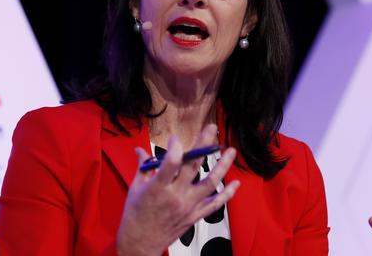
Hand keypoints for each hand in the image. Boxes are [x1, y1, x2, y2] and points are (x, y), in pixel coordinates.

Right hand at [116, 124, 239, 255]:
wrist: (141, 243)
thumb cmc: (135, 214)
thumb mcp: (135, 188)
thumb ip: (143, 167)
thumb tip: (140, 149)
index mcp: (158, 188)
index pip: (170, 163)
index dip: (174, 147)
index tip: (175, 138)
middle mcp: (176, 196)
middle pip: (194, 166)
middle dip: (204, 144)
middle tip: (212, 128)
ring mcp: (189, 206)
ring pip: (211, 183)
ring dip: (223, 165)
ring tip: (231, 151)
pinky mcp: (196, 215)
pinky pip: (215, 204)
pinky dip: (227, 194)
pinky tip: (236, 183)